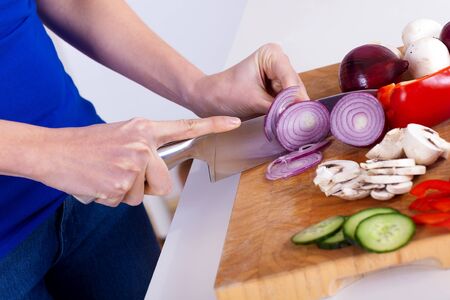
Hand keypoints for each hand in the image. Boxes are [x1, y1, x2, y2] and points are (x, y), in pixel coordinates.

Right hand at [34, 116, 239, 206]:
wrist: (53, 151)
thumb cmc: (85, 146)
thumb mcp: (120, 135)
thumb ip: (145, 147)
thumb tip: (158, 170)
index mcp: (143, 128)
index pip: (184, 127)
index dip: (212, 125)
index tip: (234, 122)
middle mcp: (142, 143)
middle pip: (164, 182)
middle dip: (146, 187)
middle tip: (121, 174)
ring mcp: (132, 163)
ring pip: (142, 195)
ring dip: (124, 192)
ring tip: (105, 175)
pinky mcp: (120, 183)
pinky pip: (123, 201)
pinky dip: (109, 197)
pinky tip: (97, 182)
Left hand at [189, 43, 308, 117]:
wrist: (210, 99)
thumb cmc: (225, 93)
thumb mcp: (254, 101)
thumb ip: (278, 108)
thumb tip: (297, 117)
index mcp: (271, 54)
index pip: (289, 78)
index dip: (294, 97)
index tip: (298, 114)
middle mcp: (279, 62)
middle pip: (295, 87)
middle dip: (294, 105)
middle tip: (297, 124)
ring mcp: (279, 76)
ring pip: (294, 97)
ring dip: (291, 110)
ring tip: (290, 125)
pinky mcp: (277, 90)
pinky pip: (288, 103)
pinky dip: (286, 113)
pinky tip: (286, 122)